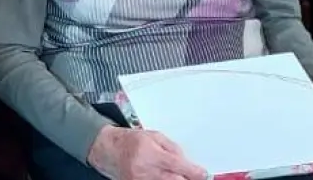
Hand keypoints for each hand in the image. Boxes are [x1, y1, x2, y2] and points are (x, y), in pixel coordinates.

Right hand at [87, 126, 206, 179]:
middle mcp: (144, 169)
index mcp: (149, 152)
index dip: (193, 171)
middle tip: (195, 177)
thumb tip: (188, 163)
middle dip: (187, 179)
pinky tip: (166, 176)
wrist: (109, 149)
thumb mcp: (154, 136)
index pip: (176, 165)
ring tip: (179, 175)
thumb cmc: (132, 140)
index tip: (203, 174)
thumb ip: (172, 148)